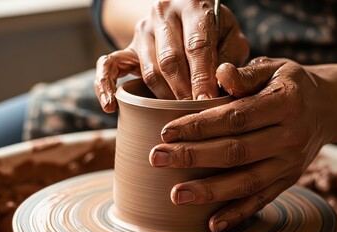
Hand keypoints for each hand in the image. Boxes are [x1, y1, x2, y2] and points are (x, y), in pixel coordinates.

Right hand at [95, 0, 248, 112]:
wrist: (185, 15)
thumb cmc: (214, 31)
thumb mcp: (231, 36)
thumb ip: (230, 58)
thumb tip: (222, 85)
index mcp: (192, 6)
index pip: (196, 45)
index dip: (202, 77)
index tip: (208, 103)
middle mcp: (163, 14)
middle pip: (170, 60)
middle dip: (183, 92)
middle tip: (195, 115)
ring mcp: (142, 30)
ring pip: (149, 70)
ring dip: (163, 97)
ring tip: (178, 116)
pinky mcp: (127, 47)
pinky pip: (108, 65)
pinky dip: (105, 86)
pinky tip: (111, 106)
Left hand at [149, 57, 336, 231]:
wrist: (327, 108)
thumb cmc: (290, 84)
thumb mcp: (273, 68)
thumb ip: (245, 74)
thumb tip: (219, 74)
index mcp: (285, 103)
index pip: (236, 117)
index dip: (200, 125)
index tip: (166, 131)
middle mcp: (290, 136)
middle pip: (236, 151)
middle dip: (193, 157)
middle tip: (157, 159)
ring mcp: (290, 163)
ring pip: (247, 181)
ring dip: (210, 191)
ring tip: (176, 195)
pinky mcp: (288, 180)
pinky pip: (262, 200)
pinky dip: (238, 213)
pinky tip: (213, 223)